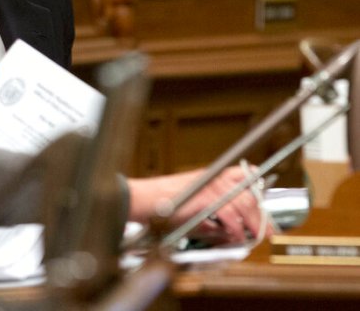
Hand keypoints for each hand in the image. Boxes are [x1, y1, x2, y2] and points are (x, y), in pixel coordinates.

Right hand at [128, 166, 270, 244]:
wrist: (143, 200)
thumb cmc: (162, 204)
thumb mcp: (193, 209)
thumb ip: (213, 220)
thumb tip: (231, 233)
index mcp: (211, 176)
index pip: (244, 174)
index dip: (258, 188)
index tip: (265, 204)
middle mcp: (213, 178)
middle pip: (249, 192)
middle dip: (261, 214)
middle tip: (268, 230)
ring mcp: (209, 186)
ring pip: (244, 202)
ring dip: (253, 222)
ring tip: (255, 237)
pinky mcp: (205, 198)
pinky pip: (229, 213)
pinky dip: (235, 227)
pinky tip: (234, 236)